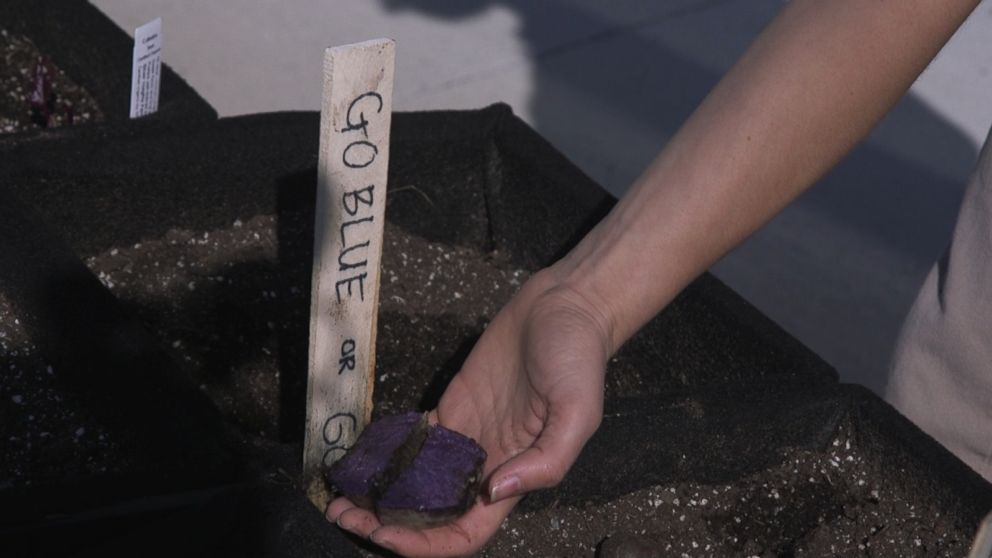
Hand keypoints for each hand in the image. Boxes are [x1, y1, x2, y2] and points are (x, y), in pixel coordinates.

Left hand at [327, 268, 612, 555]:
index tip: (388, 536)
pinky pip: (415, 439)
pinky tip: (361, 454)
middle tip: (344, 513)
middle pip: (432, 513)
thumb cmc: (578, 358)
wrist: (564, 307)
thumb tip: (494, 490)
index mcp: (516, 476)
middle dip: (388, 523)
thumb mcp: (578, 413)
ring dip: (380, 493)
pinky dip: (387, 451)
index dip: (427, 544)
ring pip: (416, 480)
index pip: (466, 532)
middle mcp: (485, 462)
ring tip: (340, 492)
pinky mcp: (453, 404)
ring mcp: (466, 434)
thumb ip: (545, 462)